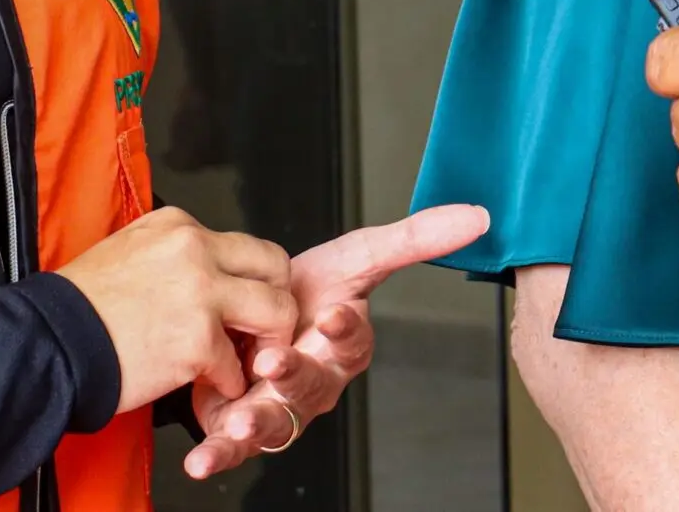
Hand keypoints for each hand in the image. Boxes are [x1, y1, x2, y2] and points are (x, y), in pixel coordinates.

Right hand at [58, 206, 299, 413]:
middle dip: (277, 301)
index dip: (249, 280)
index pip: (242, 245)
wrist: (47, 343)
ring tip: (248, 360)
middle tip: (264, 330)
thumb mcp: (126, 251)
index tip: (242, 304)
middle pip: (273, 265)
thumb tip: (200, 271)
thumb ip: (171, 254)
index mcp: (177, 226)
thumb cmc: (78, 307)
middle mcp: (195, 249)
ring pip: (276, 311)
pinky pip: (237, 366)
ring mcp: (201, 294)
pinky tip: (209, 387)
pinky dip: (229, 383)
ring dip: (268, 342)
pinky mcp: (198, 341)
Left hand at [184, 204, 488, 479]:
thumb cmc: (309, 292)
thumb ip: (412, 240)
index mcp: (345, 344)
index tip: (334, 314)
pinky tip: (201, 462)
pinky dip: (218, 454)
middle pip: (313, 385)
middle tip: (276, 360)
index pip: (354, 340)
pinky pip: (232, 445)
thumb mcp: (355, 257)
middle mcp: (316, 381)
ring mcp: (280, 406)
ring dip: (258, 423)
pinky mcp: (240, 424)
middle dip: (295, 375)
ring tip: (241, 421)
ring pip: (276, 421)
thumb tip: (476, 216)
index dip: (347, 329)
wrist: (254, 313)